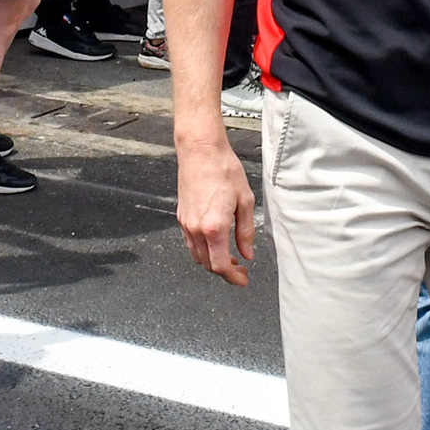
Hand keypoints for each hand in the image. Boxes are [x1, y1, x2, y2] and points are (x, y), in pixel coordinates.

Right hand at [174, 137, 255, 285]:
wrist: (201, 150)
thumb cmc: (223, 169)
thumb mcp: (245, 200)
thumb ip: (246, 231)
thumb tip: (248, 252)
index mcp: (214, 226)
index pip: (220, 265)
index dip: (233, 277)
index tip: (243, 279)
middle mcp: (196, 228)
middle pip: (207, 264)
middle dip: (224, 272)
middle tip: (240, 270)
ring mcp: (186, 223)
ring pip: (197, 256)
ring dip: (212, 261)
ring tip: (230, 257)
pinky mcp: (181, 216)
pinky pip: (190, 243)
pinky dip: (203, 250)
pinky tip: (215, 243)